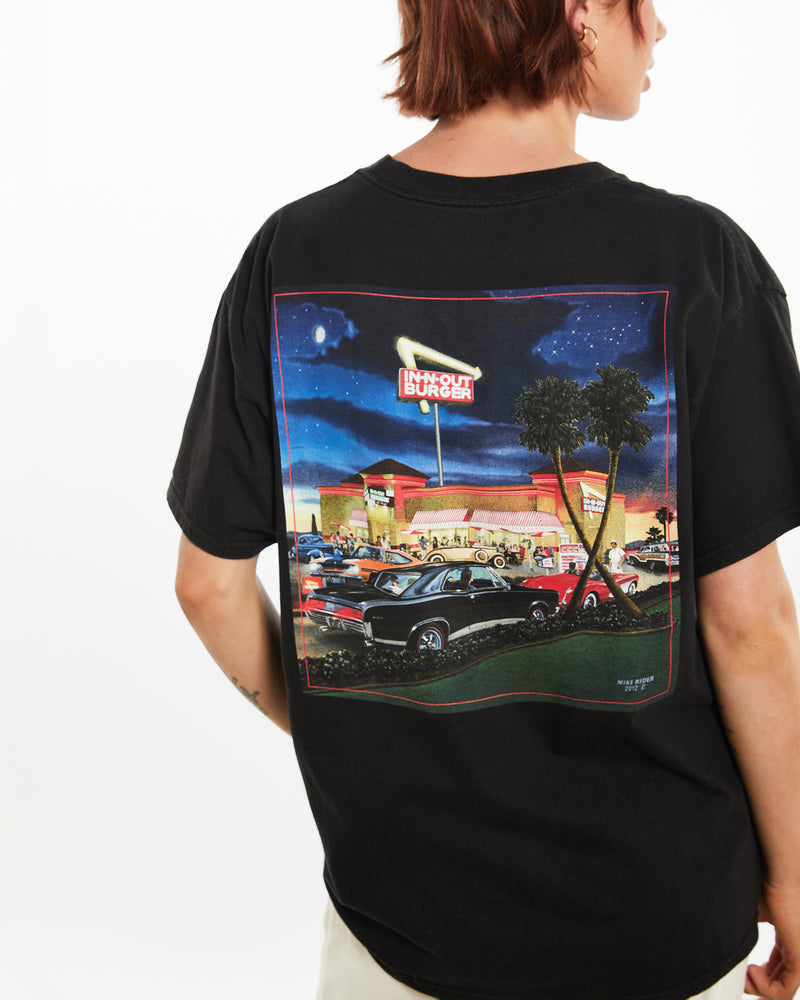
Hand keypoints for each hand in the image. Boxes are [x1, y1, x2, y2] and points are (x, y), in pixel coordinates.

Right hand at [745, 883, 799, 999]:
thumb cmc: (763, 882)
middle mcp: (798, 947)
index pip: (779, 966)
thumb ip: (746, 926)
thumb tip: (723, 933)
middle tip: (741, 977)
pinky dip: (764, 988)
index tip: (741, 968)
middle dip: (758, 984)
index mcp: (789, 935)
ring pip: (783, 989)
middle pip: (781, 980)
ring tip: (745, 974)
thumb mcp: (752, 909)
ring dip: (759, 987)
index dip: (760, 974)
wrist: (778, 872)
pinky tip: (750, 971)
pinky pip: (784, 990)